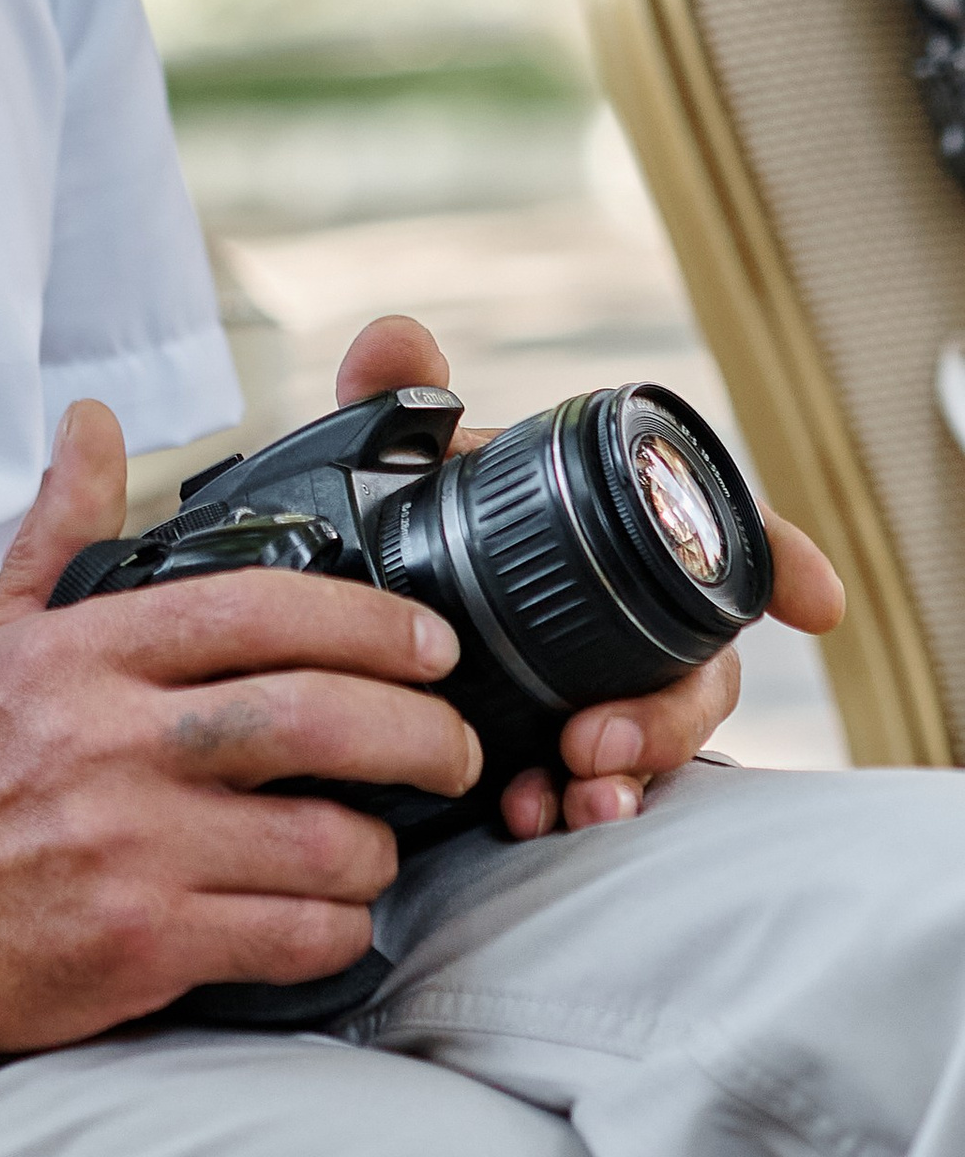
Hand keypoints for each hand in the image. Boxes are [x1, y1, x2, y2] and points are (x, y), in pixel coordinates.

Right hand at [0, 395, 482, 1056]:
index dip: (368, 620)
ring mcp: (128, 847)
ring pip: (322, 839)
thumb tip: (91, 423)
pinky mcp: (140, 945)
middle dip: (418, 733)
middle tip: (455, 747)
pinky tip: (331, 915)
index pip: (256, 608)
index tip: (427, 642)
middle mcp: (108, 741)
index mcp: (82, 654)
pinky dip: (338, 928)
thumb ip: (62, 529)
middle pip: (313, 716)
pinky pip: (291, 935)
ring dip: (380, 847)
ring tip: (382, 842)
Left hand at [331, 317, 845, 835]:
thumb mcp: (389, 472)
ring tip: (575, 792)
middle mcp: (623, 614)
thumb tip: (399, 342)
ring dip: (632, 771)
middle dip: (673, 714)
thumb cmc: (392, 534)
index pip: (712, 542)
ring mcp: (600, 692)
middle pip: (701, 666)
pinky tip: (532, 815)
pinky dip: (575, 805)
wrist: (340, 635)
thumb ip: (393, 401)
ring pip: (660, 738)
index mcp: (604, 536)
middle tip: (600, 742)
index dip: (778, 559)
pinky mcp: (560, 758)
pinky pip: (602, 788)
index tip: (816, 601)